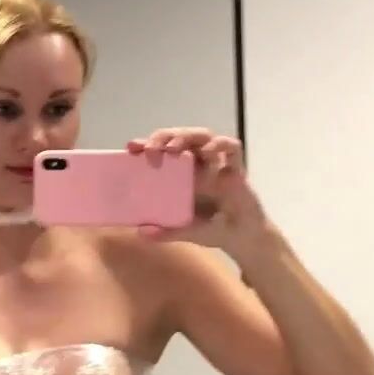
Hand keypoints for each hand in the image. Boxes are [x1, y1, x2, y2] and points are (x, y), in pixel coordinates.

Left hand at [127, 127, 272, 258]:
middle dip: (163, 137)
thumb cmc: (212, 230)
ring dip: (186, 137)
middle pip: (179, 137)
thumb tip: (142, 232)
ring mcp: (217, 163)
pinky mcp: (236, 167)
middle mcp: (197, 164)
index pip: (162, 151)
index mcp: (180, 174)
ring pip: (201, 135)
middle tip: (149, 149)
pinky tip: (208, 152)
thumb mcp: (187, 232)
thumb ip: (167, 232)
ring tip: (171, 148)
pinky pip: (231, 148)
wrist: (242, 238)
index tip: (131, 147)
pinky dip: (219, 145)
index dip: (147, 144)